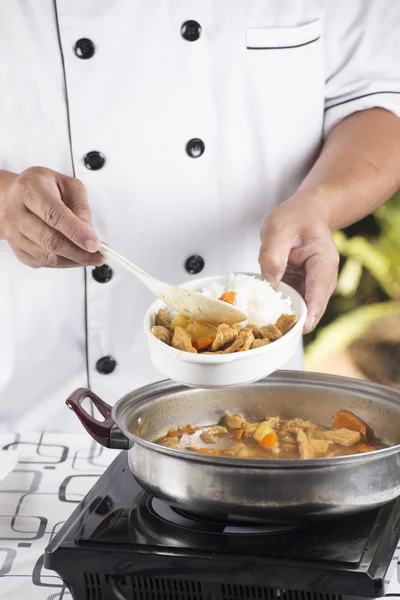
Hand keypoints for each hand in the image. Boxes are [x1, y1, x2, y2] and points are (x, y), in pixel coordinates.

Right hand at [0, 166, 104, 267]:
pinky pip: (45, 263)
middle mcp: (17, 213)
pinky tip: (77, 257)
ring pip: (49, 257)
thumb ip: (80, 207)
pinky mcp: (19, 251)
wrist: (13, 197)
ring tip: (93, 257)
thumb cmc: (43, 188)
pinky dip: (66, 263)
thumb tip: (89, 233)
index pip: (54, 215)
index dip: (76, 232)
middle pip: (51, 241)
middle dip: (80, 253)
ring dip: (75, 260)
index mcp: (30, 190)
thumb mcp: (67, 185)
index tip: (94, 244)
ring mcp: (15, 235)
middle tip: (100, 256)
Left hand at [258, 191, 338, 332]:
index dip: (310, 312)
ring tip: (265, 328)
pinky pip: (291, 302)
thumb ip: (273, 254)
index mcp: (323, 262)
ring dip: (285, 317)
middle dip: (294, 320)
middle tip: (274, 334)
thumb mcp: (279, 228)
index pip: (319, 292)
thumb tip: (269, 283)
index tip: (301, 328)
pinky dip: (279, 308)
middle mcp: (322, 278)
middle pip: (311, 307)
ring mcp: (311, 285)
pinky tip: (263, 315)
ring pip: (301, 308)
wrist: (305, 212)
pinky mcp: (300, 287)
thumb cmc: (297, 217)